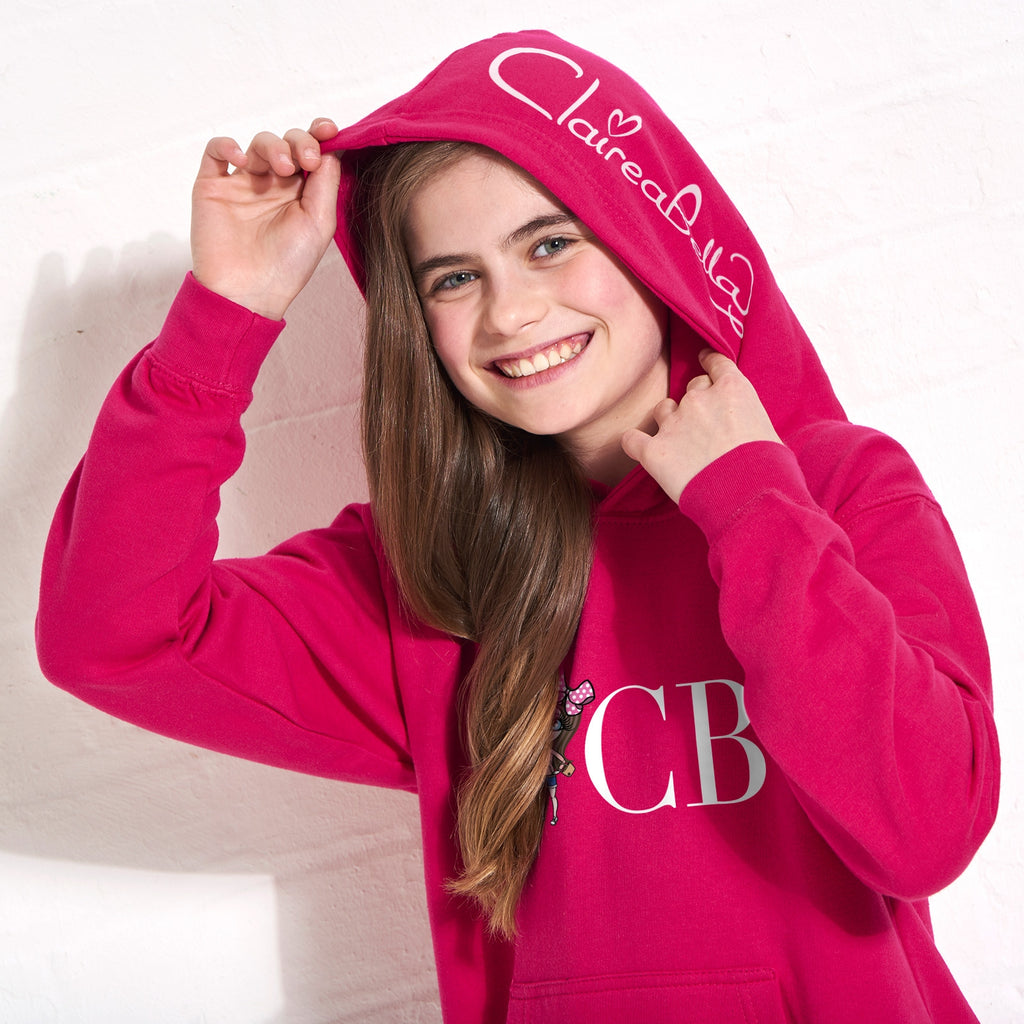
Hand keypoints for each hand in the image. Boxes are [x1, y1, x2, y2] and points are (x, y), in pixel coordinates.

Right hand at [190, 118, 341, 319]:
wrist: (247, 291)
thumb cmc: (287, 265)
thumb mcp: (319, 223)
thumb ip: (326, 182)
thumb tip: (331, 146)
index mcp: (302, 195)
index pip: (312, 154)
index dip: (320, 136)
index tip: (329, 131)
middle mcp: (274, 186)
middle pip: (287, 143)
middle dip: (299, 142)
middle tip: (306, 159)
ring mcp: (243, 184)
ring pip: (258, 144)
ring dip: (272, 146)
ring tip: (282, 168)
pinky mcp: (213, 186)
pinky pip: (216, 151)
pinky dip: (228, 145)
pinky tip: (242, 159)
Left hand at [621, 348, 782, 502]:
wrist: (747, 494)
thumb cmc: (768, 468)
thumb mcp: (769, 431)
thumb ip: (748, 418)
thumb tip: (742, 429)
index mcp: (732, 389)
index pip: (715, 364)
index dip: (708, 361)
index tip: (704, 359)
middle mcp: (699, 399)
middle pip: (691, 388)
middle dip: (697, 403)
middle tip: (705, 426)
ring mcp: (673, 423)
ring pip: (663, 409)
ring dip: (668, 419)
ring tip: (679, 441)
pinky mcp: (654, 451)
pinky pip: (632, 440)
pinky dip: (634, 442)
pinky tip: (640, 448)